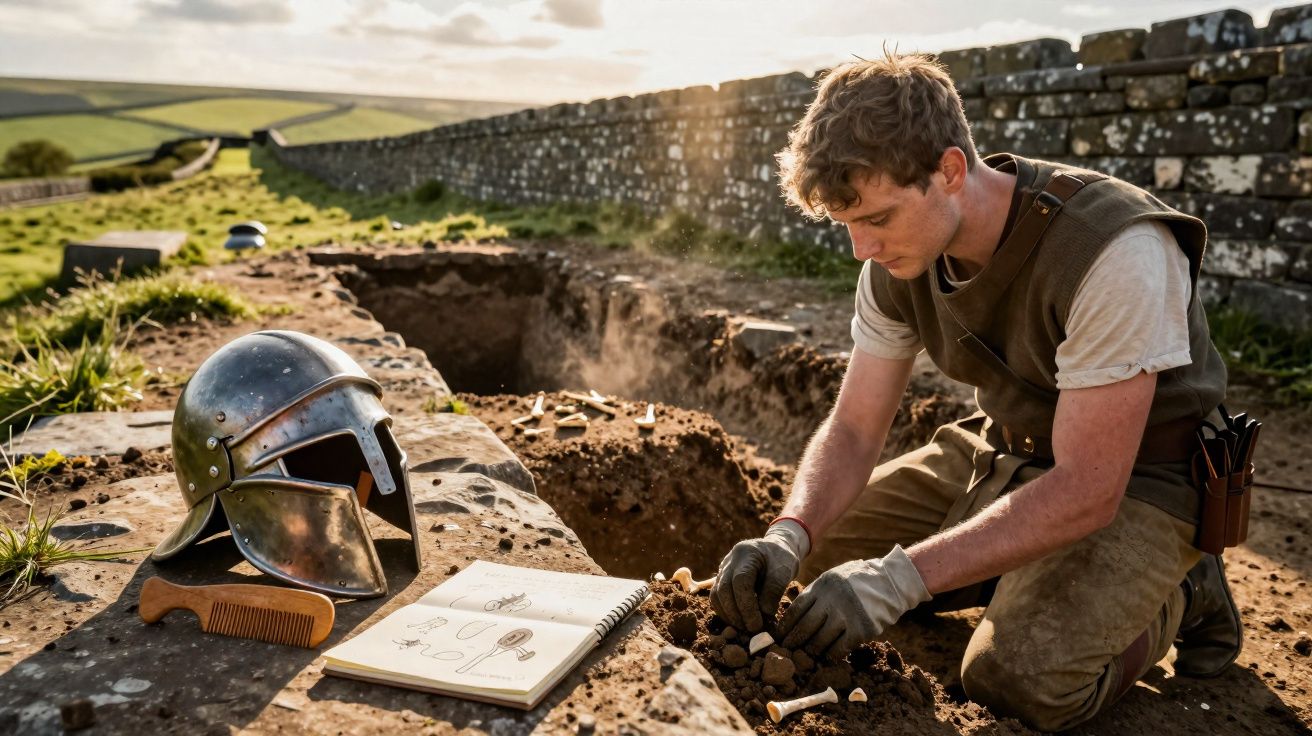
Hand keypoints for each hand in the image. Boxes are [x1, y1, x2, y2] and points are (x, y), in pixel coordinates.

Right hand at [710, 520, 808, 631]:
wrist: (774, 549)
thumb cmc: (781, 559)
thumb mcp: (785, 571)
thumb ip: (774, 590)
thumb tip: (764, 614)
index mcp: (746, 553)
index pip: (740, 581)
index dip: (747, 605)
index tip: (758, 624)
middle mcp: (729, 561)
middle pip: (724, 590)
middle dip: (736, 614)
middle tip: (752, 629)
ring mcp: (722, 570)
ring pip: (716, 596)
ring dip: (729, 615)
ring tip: (746, 628)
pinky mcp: (721, 580)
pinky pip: (717, 598)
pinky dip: (726, 613)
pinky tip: (739, 622)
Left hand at [778, 545, 929, 659]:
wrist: (890, 582)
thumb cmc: (858, 581)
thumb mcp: (833, 578)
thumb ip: (816, 594)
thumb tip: (793, 615)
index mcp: (822, 586)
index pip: (796, 609)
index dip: (785, 625)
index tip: (778, 636)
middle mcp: (832, 601)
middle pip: (805, 627)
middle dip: (794, 641)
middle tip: (787, 651)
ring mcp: (846, 616)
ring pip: (820, 641)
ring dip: (811, 651)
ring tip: (806, 655)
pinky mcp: (861, 630)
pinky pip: (839, 649)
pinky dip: (830, 655)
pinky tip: (826, 657)